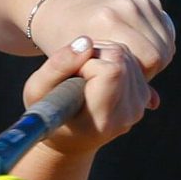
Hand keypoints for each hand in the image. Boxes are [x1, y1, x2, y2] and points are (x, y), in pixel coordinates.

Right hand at [24, 36, 156, 154]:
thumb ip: (57, 66)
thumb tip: (86, 42)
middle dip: (95, 54)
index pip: (111, 70)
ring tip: (83, 73)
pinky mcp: (143, 96)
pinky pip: (132, 59)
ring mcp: (138, 106)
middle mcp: (126, 114)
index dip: (88, 62)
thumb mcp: (37, 91)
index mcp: (100, 118)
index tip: (72, 74)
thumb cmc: (47, 111)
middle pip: (120, 58)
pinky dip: (112, 59)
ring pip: (126, 54)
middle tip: (76, 70)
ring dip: (102, 54)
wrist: (70, 138)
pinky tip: (96, 74)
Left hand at [28, 0, 175, 80]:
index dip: (139, 77)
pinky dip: (155, 43)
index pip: (148, 60)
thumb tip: (155, 103)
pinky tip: (134, 47)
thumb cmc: (63, 43)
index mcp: (105, 20)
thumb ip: (113, 86)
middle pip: (160, 52)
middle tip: (124, 73)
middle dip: (147, 69)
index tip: (120, 81)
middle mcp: (124, 6)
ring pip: (165, 42)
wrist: (60, 5)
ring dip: (153, 57)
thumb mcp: (75, 67)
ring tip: (126, 61)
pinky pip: (165, 30)